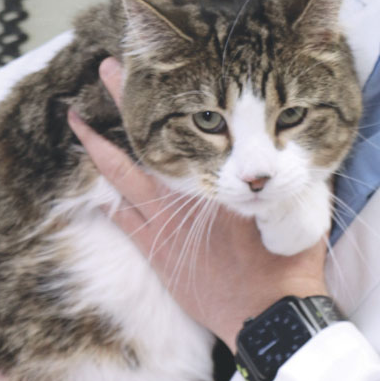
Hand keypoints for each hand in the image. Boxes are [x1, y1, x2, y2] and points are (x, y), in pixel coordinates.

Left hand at [68, 57, 328, 349]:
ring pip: (121, 177)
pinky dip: (109, 198)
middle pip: (144, 140)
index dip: (166, 94)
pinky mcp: (158, 253)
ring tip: (78, 119)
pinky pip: (123, 220)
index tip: (148, 66)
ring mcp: (163, 227)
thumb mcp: (297, 201)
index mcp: (217, 179)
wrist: (270, 314)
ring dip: (100, 146)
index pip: (186, 124)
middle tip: (108, 69)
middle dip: (123, 103)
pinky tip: (96, 187)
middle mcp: (182, 197)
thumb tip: (302, 133)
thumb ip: (289, 166)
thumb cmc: (287, 258)